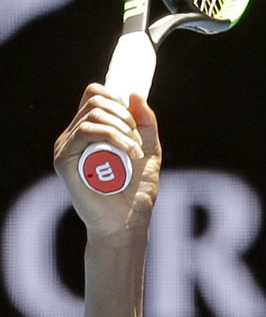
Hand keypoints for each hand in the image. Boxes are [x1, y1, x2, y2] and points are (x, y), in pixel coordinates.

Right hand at [53, 85, 161, 236]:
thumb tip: (134, 94)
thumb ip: (146, 123)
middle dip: (125, 114)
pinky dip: (115, 137)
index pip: (94, 95)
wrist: (128, 221)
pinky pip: (87, 132)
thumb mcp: (149, 149)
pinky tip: (131, 154)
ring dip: (122, 128)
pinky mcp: (65, 160)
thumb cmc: (137, 190)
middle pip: (95, 101)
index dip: (116, 98)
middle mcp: (75, 137)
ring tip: (137, 151)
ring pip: (93, 115)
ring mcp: (68, 148)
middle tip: (139, 140)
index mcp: (91, 132)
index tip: (135, 120)